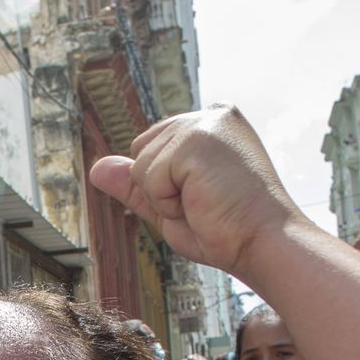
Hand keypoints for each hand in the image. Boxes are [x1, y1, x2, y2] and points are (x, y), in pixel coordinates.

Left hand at [87, 106, 301, 276]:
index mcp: (212, 123)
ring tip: (205, 203)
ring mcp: (204, 123)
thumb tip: (96, 167)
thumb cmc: (227, 230)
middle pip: (141, 150)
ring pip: (140, 166)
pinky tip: (202, 202)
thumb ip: (136, 185)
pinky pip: (148, 177)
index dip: (166, 184)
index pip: (155, 146)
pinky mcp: (196, 140)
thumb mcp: (172, 206)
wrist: (262, 244)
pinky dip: (167, 202)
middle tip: (204, 203)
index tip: (207, 198)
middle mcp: (210, 115)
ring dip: (164, 198)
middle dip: (159, 188)